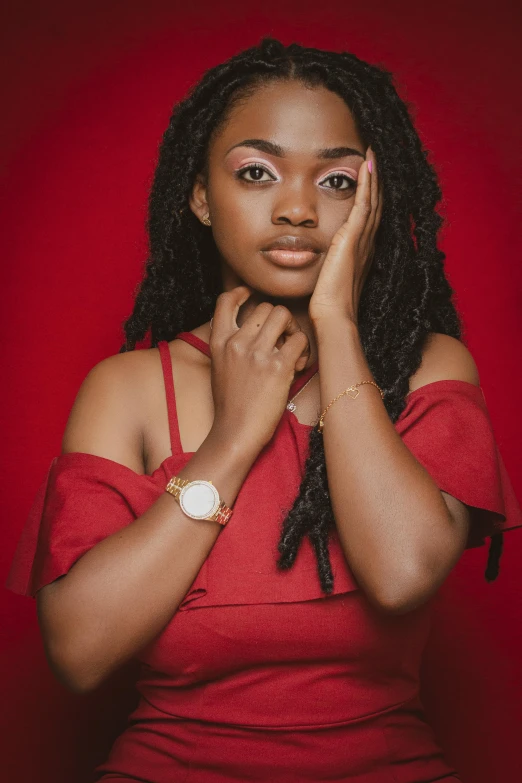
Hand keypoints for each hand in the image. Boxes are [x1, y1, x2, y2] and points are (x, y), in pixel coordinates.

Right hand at [208, 286, 310, 451]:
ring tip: (292, 349)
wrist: (235, 433)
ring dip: (293, 329)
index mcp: (219, 342)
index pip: (226, 300)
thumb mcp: (220, 368)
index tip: (252, 295)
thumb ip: (232, 344)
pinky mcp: (278, 367)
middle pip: (265, 307)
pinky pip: (299, 341)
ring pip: (283, 315)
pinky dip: (303, 350)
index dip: (241, 292)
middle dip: (279, 319)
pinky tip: (298, 365)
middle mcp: (236, 343)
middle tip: (284, 338)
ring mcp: (257, 354)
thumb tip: (256, 328)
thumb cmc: (231, 404)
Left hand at [308, 146, 382, 324]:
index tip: (368, 176)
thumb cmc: (327, 305)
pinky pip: (364, 203)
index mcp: (361, 251)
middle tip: (375, 156)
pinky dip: (366, 182)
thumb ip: (325, 266)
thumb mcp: (326, 278)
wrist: (333, 316)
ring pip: (373, 199)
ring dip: (373, 175)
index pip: (368, 216)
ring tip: (372, 152)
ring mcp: (363, 239)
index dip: (371, 196)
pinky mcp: (353, 238)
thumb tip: (312, 262)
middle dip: (376, 180)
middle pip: (376, 203)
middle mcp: (367, 243)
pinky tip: (365, 164)